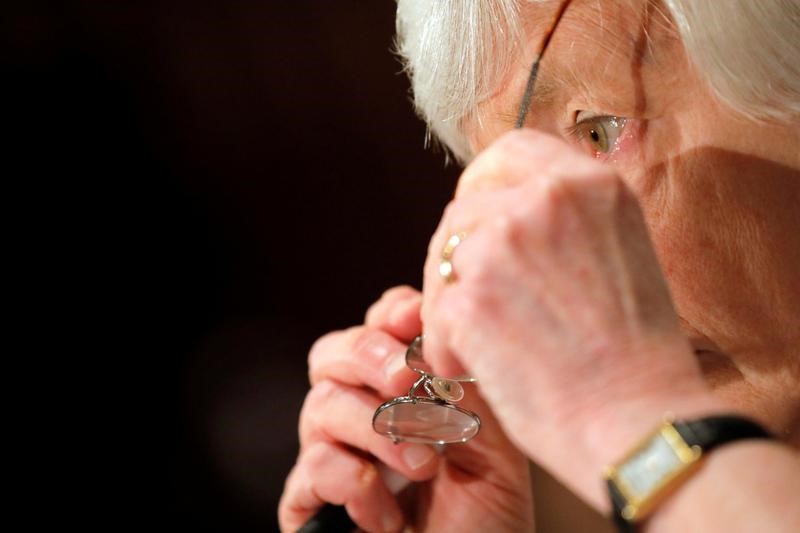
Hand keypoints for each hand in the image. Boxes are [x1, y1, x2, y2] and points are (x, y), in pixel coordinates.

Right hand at [278, 286, 533, 531]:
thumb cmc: (488, 520)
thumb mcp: (496, 449)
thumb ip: (470, 391)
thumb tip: (446, 327)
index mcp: (405, 393)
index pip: (379, 328)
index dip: (390, 315)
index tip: (414, 317)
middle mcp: (362, 414)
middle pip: (332, 354)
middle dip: (367, 356)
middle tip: (404, 380)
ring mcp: (334, 456)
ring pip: (320, 405)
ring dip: (375, 430)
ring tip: (423, 467)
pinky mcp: (311, 503)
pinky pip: (312, 467)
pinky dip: (353, 483)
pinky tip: (389, 515)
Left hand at [420, 130, 728, 510]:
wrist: (641, 421)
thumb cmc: (637, 356)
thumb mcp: (618, 254)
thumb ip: (566, 223)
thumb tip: (509, 214)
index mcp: (591, 183)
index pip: (509, 152)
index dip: (485, 187)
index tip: (481, 225)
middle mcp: (545, 199)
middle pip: (464, 208)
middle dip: (461, 255)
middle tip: (476, 301)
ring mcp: (502, 243)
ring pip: (443, 259)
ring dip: (451, 301)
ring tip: (482, 344)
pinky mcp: (470, 296)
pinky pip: (435, 311)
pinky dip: (446, 346)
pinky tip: (476, 369)